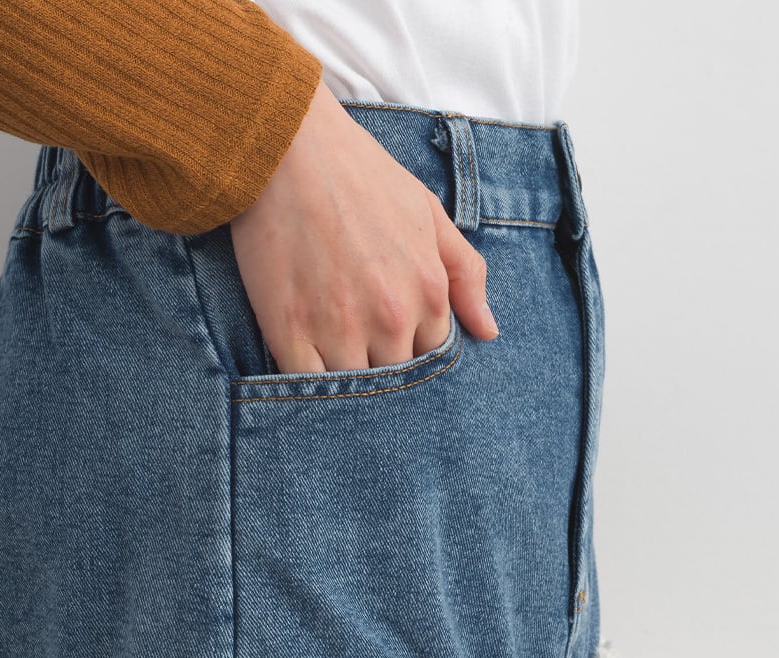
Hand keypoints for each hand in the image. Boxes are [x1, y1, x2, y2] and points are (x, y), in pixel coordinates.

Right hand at [229, 79, 498, 374]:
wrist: (290, 147)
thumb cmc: (361, 175)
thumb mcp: (429, 213)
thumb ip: (466, 275)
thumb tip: (489, 332)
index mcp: (428, 293)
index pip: (430, 357)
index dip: (409, 351)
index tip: (387, 336)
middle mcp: (391, 318)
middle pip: (393, 379)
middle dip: (378, 369)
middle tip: (354, 345)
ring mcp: (339, 328)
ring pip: (352, 389)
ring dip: (342, 378)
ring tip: (327, 353)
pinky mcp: (289, 331)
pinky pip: (304, 383)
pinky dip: (304, 382)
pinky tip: (301, 360)